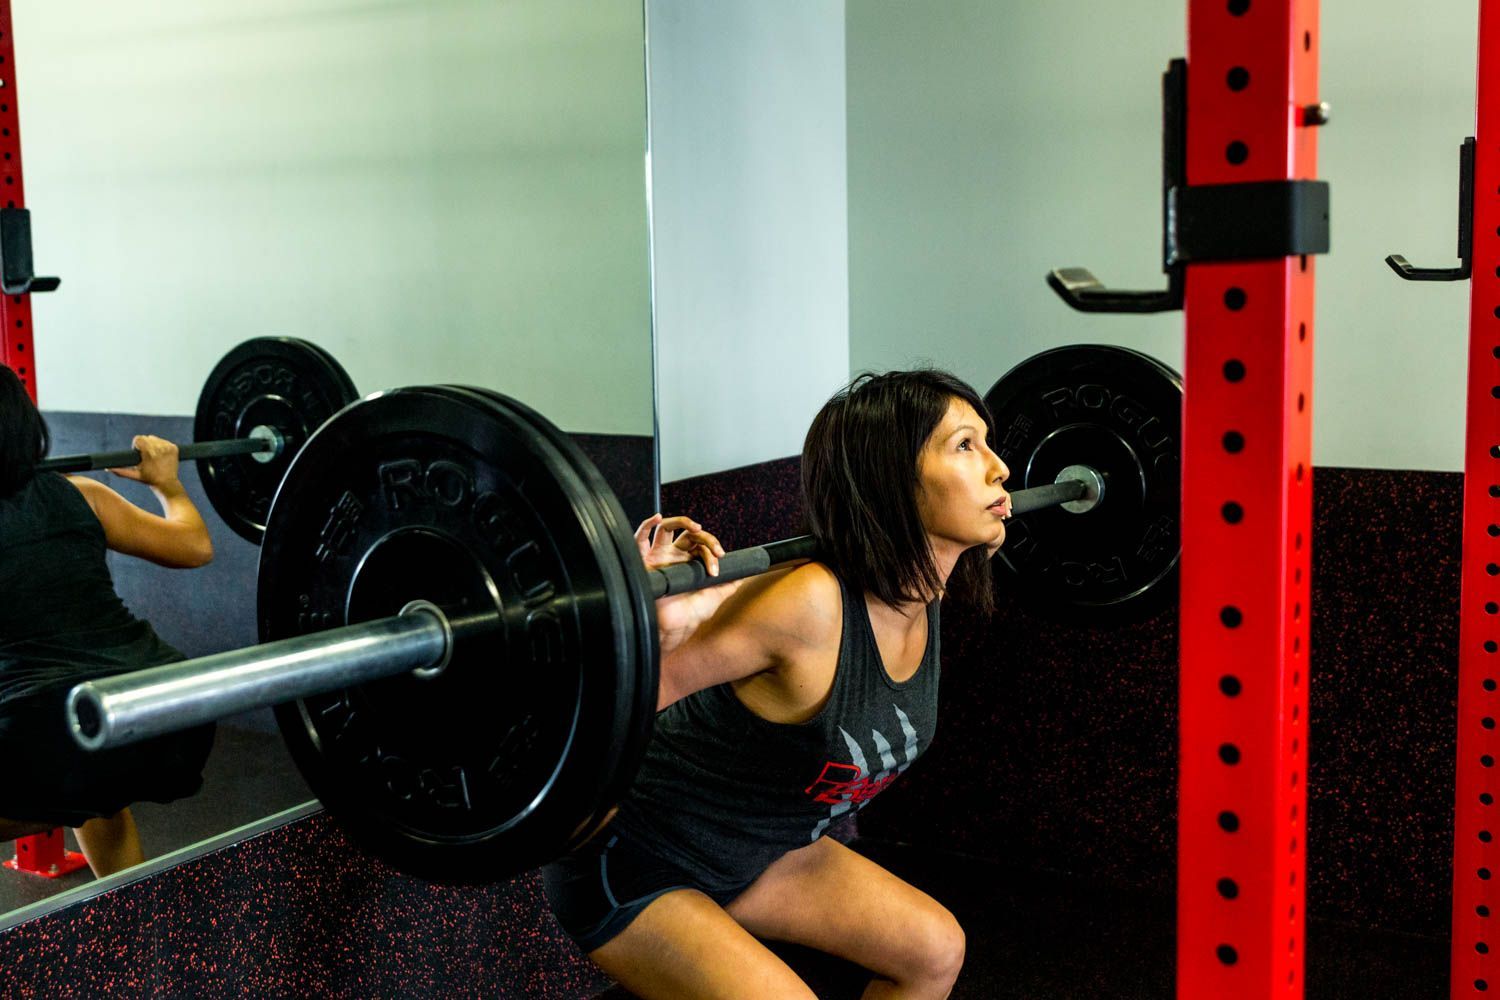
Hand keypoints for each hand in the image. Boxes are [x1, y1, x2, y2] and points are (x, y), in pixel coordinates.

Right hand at [108, 435, 181, 489]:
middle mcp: (160, 448)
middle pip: (146, 437)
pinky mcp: (174, 447)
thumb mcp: (134, 475)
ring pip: (155, 438)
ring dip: (152, 445)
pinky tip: (160, 455)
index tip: (138, 453)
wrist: (167, 483)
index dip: (136, 445)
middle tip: (145, 456)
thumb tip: (107, 468)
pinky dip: (161, 446)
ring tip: (153, 456)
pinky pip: (163, 441)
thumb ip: (120, 471)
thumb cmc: (149, 479)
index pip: (138, 438)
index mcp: (149, 452)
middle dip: (144, 445)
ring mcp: (168, 447)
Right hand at [635, 514, 740, 657]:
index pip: (702, 545)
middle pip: (689, 534)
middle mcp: (674, 557)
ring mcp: (659, 557)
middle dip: (707, 539)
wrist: (675, 628)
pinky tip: (657, 517)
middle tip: (718, 553)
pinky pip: (640, 538)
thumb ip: (729, 584)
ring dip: (683, 522)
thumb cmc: (691, 615)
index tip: (718, 566)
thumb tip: (746, 574)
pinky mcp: (645, 561)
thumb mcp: (715, 596)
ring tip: (697, 528)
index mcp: (689, 563)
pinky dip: (647, 523)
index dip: (712, 550)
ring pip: (667, 528)